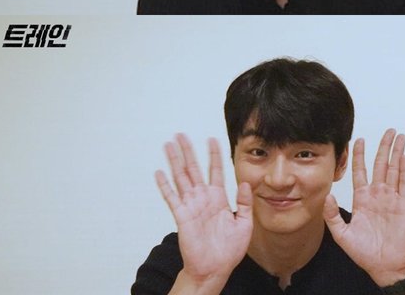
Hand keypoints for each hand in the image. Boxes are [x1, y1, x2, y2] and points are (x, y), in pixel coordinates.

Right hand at [155, 134, 252, 287]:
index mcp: (218, 198)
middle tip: (181, 134)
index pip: (215, 170)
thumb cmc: (229, 250)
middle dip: (188, 151)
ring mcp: (191, 205)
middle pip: (194, 168)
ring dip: (174, 161)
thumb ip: (245, 203)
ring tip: (169, 145)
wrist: (215, 270)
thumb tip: (245, 183)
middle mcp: (203, 198)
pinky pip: (171, 198)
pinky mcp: (182, 216)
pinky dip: (165, 185)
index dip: (214, 154)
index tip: (212, 138)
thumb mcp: (244, 224)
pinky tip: (159, 172)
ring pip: (181, 177)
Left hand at [323, 129, 404, 286]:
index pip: (360, 171)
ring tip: (400, 137)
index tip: (359, 140)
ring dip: (396, 152)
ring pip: (394, 169)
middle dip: (383, 147)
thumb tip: (327, 196)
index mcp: (362, 198)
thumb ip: (333, 215)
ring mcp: (392, 198)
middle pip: (380, 164)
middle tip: (388, 131)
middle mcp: (377, 194)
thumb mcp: (342, 235)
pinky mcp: (404, 205)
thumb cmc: (365, 253)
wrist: (386, 267)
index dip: (360, 155)